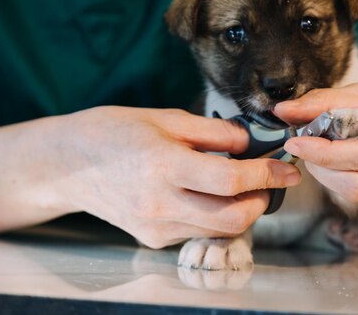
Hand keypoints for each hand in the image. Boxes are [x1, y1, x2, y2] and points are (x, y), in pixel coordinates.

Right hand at [0, 106, 300, 246]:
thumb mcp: (166, 118)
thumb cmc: (115, 132)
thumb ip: (214, 132)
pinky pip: (198, 232)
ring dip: (241, 211)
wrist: (68, 164)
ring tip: (241, 185)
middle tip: (269, 181)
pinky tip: (209, 195)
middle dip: (261, 201)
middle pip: (233, 219)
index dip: (267, 175)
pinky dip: (215, 216)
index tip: (289, 169)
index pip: (231, 181)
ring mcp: (155, 227)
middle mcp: (160, 203)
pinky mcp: (152, 239)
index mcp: (164, 165)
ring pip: (219, 230)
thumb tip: (251, 144)